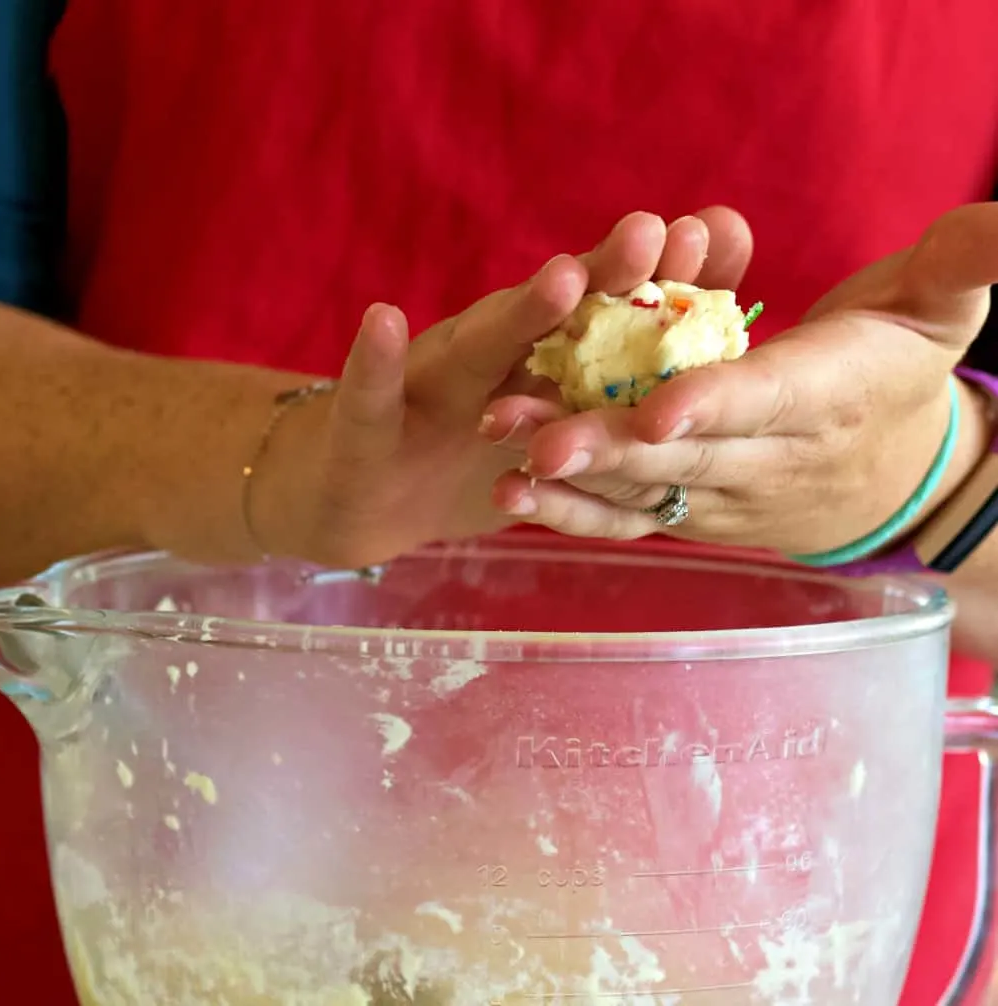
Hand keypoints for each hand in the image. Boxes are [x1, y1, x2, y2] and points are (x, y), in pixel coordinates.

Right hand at [257, 208, 752, 565]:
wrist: (366, 498)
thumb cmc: (467, 454)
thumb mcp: (546, 428)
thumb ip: (605, 387)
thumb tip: (704, 354)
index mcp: (538, 365)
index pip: (606, 316)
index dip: (660, 281)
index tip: (719, 236)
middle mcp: (489, 360)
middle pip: (551, 317)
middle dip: (605, 275)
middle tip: (656, 235)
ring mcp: (429, 386)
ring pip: (473, 347)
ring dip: (516, 313)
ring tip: (561, 280)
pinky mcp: (365, 426)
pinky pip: (369, 398)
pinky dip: (374, 364)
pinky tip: (381, 321)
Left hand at [483, 203, 997, 553]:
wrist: (889, 476)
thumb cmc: (899, 375)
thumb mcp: (943, 311)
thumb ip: (964, 265)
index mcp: (824, 400)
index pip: (767, 403)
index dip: (714, 405)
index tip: (658, 410)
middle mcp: (769, 460)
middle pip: (687, 457)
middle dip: (613, 449)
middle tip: (540, 437)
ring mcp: (724, 496)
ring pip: (648, 494)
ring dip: (575, 481)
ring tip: (507, 464)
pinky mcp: (693, 515)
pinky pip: (633, 519)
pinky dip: (578, 510)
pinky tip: (518, 496)